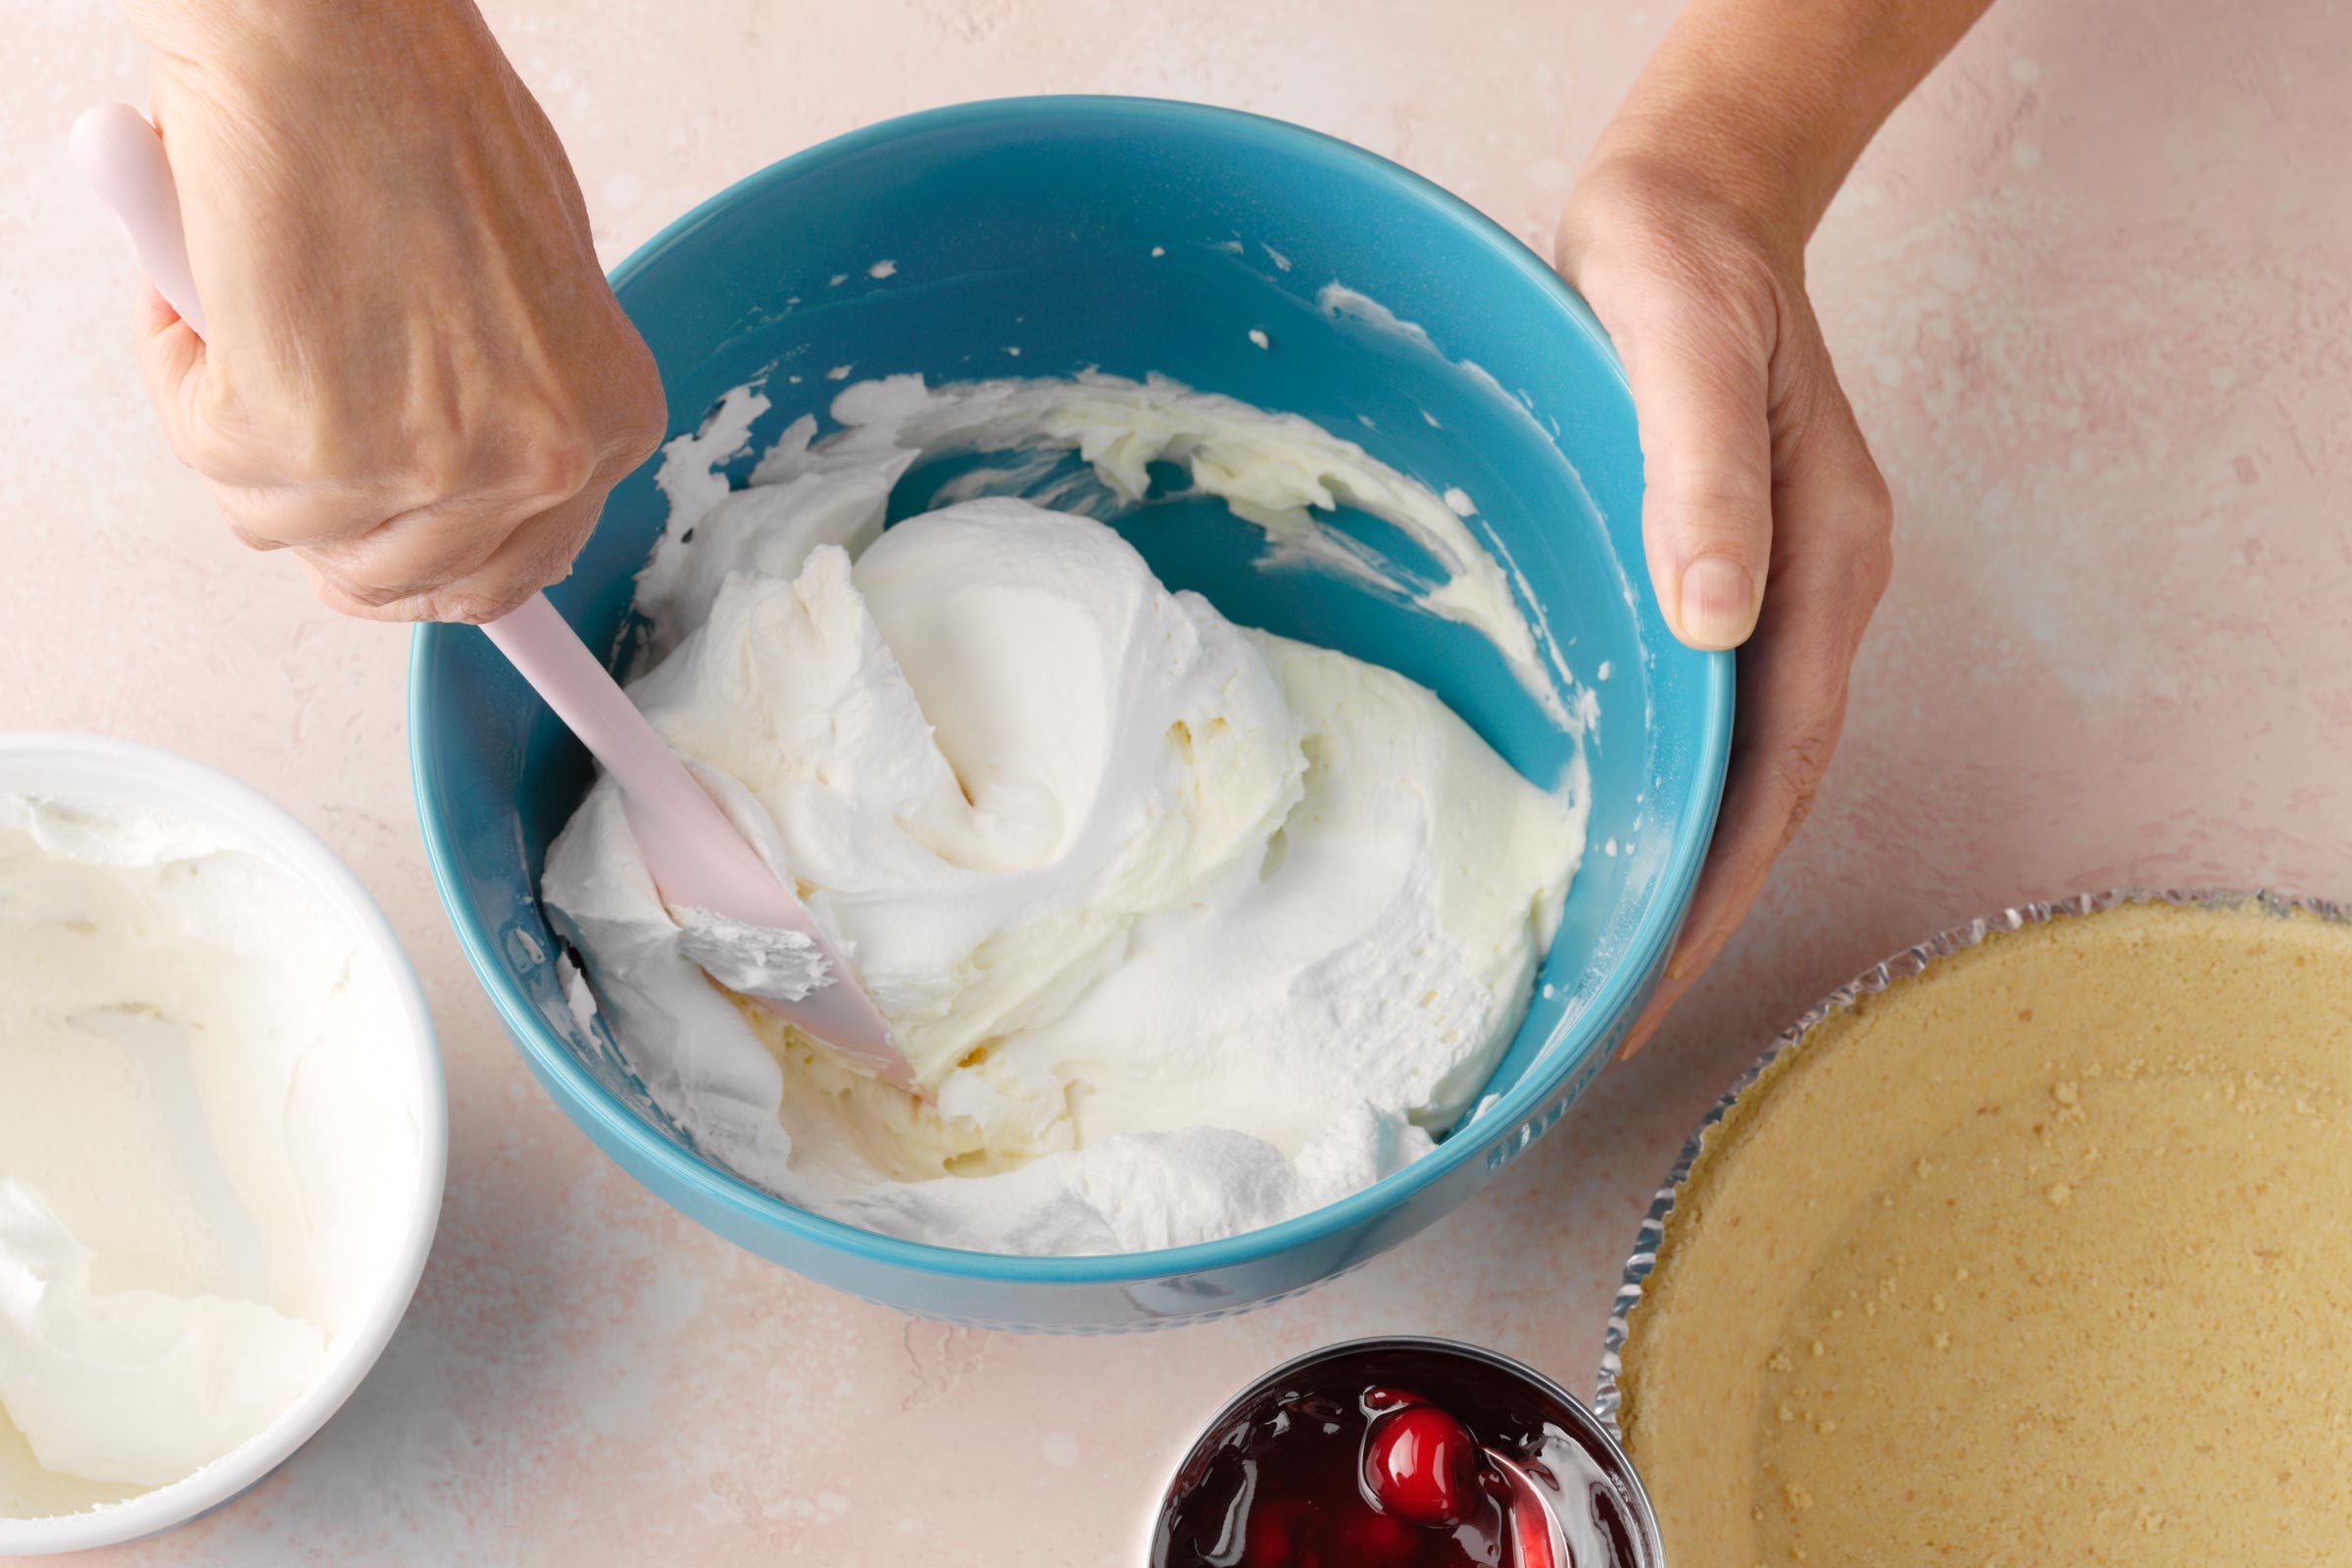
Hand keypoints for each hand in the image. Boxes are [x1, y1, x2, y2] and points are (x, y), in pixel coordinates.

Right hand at [121, 0, 663, 622]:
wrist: (337, 34)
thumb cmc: (422, 120)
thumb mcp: (526, 293)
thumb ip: (504, 401)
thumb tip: (457, 490)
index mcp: (608, 424)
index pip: (509, 571)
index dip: (419, 553)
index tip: (371, 536)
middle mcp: (540, 460)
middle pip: (398, 577)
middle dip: (324, 515)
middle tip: (276, 422)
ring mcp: (431, 461)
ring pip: (289, 527)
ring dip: (246, 434)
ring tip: (258, 309)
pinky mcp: (309, 437)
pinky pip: (214, 461)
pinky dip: (186, 380)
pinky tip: (212, 291)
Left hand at [1557, 157, 1893, 1052]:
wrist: (1688, 196)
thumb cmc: (1676, 262)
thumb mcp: (1682, 348)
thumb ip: (1703, 478)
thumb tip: (1716, 620)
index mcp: (1820, 563)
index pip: (1780, 766)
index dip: (1720, 883)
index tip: (1653, 981)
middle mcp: (1807, 593)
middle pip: (1765, 788)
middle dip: (1697, 905)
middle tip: (1608, 1013)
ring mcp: (1767, 586)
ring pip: (1733, 759)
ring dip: (1678, 858)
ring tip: (1596, 955)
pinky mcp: (1714, 570)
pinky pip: (1697, 709)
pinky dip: (1657, 783)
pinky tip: (1599, 822)